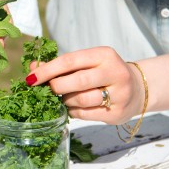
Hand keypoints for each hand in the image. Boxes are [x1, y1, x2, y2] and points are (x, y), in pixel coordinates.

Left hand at [25, 46, 144, 124]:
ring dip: (66, 100)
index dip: (47, 70)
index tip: (31, 78)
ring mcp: (119, 94)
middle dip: (56, 87)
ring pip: (81, 100)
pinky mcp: (118, 112)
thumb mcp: (86, 63)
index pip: (69, 61)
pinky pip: (85, 114)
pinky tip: (75, 106)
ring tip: (66, 98)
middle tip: (48, 90)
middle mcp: (115, 72)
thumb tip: (33, 67)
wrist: (137, 89)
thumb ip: (61, 65)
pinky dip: (74, 111)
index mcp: (104, 55)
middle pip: (77, 81)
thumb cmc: (103, 73)